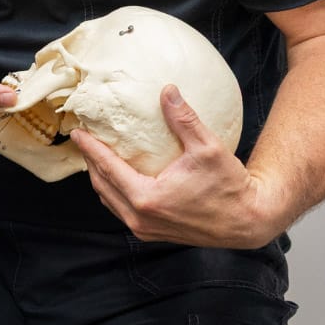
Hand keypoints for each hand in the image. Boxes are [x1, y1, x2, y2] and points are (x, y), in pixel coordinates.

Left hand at [71, 85, 287, 248]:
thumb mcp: (208, 147)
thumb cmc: (230, 186)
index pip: (107, 167)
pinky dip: (114, 191)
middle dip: (89, 162)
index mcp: (147, 198)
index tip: (77, 132)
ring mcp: (145, 229)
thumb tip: (167, 90)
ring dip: (100, 178)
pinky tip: (119, 175)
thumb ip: (184, 119)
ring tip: (95, 156)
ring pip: (109, 201)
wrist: (247, 220)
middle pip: (101, 185)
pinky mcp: (153, 233)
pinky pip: (123, 210)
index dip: (90, 148)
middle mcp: (140, 218)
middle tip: (83, 140)